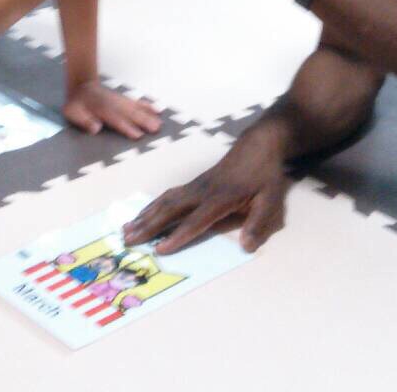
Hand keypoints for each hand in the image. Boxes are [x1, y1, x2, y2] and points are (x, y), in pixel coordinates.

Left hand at [63, 79, 161, 138]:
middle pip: (130, 113)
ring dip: (148, 115)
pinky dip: (147, 105)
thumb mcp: (72, 112)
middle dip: (143, 121)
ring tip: (159, 123)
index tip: (138, 135)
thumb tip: (96, 128)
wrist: (81, 84)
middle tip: (155, 129)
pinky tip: (157, 110)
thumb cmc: (76, 103)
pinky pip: (136, 102)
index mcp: (100, 109)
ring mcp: (119, 100)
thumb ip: (84, 120)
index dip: (127, 127)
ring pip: (135, 108)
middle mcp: (113, 104)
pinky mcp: (123, 99)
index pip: (116, 119)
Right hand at [123, 130, 291, 253]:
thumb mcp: (270, 200)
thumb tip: (246, 247)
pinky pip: (168, 196)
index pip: (195, 221)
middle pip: (170, 209)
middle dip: (148, 226)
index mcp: (221, 198)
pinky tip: (142, 215)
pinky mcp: (194, 184)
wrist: (258, 145)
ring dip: (144, 216)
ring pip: (165, 201)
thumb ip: (258, 224)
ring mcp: (195, 186)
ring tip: (126, 230)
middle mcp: (202, 191)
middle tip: (127, 240)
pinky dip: (152, 206)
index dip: (178, 236)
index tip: (160, 250)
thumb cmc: (264, 175)